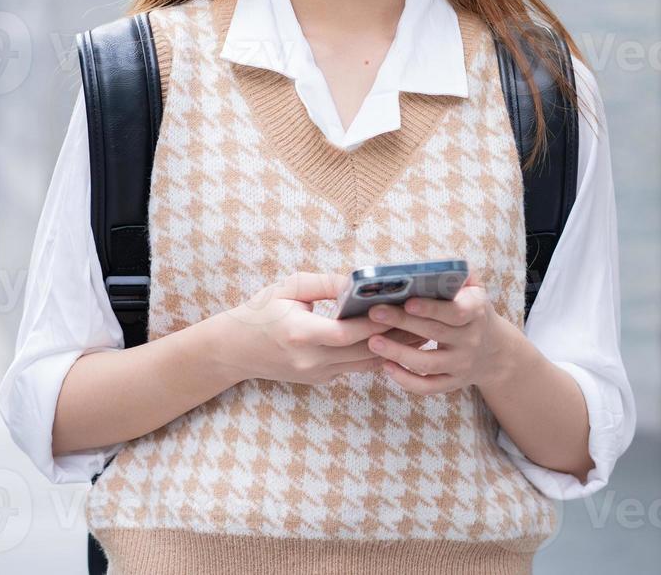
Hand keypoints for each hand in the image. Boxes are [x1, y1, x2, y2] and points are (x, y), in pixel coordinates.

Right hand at [216, 271, 420, 386]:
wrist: (235, 350)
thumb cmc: (260, 312)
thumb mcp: (289, 287)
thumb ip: (325, 284)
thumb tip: (359, 280)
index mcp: (300, 334)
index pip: (348, 332)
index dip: (377, 322)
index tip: (403, 306)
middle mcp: (311, 360)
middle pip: (364, 352)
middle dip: (396, 336)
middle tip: (426, 319)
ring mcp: (317, 374)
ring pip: (365, 364)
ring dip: (393, 348)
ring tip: (421, 330)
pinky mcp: (322, 380)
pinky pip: (355, 367)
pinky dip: (376, 354)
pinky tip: (395, 340)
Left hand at [362, 274, 515, 395]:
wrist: (494, 351)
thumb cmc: (473, 310)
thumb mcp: (475, 288)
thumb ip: (459, 272)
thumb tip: (436, 263)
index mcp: (476, 312)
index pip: (456, 312)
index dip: (432, 308)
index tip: (408, 301)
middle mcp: (471, 340)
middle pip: (435, 333)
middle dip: (402, 322)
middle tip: (373, 313)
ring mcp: (461, 365)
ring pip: (428, 363)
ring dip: (398, 353)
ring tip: (373, 341)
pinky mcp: (452, 383)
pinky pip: (428, 387)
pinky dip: (406, 380)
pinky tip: (385, 366)